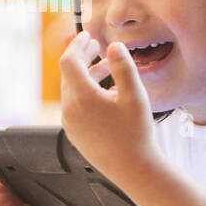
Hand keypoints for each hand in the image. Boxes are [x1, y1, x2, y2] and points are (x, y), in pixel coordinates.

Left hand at [59, 31, 161, 184]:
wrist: (134, 170)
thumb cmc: (136, 133)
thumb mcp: (135, 95)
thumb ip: (123, 67)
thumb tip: (114, 45)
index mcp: (82, 97)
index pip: (69, 61)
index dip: (77, 45)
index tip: (88, 36)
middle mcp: (70, 110)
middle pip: (69, 75)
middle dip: (81, 58)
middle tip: (95, 46)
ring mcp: (70, 124)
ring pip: (72, 91)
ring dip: (86, 76)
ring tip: (106, 68)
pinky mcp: (74, 134)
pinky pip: (75, 106)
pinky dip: (85, 93)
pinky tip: (105, 93)